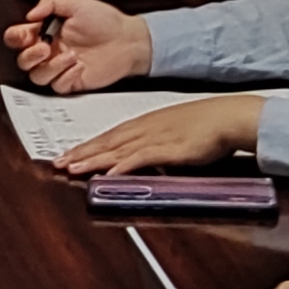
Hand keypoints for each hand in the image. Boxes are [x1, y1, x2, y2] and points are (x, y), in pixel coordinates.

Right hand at [3, 0, 151, 93]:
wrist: (128, 40)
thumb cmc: (107, 21)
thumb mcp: (76, 2)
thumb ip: (50, 3)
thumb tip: (31, 14)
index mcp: (46, 31)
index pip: (18, 38)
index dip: (16, 37)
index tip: (27, 33)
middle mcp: (50, 50)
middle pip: (23, 61)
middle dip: (30, 55)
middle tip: (45, 47)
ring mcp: (59, 67)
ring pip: (38, 76)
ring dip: (51, 67)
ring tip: (71, 56)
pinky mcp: (71, 81)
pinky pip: (57, 86)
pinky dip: (66, 76)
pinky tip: (79, 66)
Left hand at [55, 95, 258, 176]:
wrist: (230, 116)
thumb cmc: (208, 123)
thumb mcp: (176, 131)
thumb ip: (158, 143)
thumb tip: (143, 157)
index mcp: (147, 122)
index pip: (111, 134)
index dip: (88, 145)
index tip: (70, 153)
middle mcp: (147, 127)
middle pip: (107, 141)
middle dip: (81, 152)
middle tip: (58, 162)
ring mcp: (157, 137)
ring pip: (118, 149)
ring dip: (94, 159)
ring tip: (73, 168)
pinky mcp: (171, 148)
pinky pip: (142, 157)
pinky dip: (125, 164)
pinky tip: (110, 172)